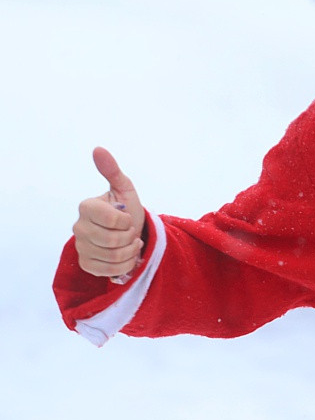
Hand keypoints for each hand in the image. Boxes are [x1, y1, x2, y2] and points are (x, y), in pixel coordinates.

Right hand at [73, 148, 145, 277]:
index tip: (127, 217)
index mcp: (86, 207)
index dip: (127, 220)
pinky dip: (125, 266)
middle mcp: (78, 227)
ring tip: (129, 243)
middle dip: (130, 237)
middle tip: (130, 232)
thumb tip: (98, 149)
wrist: (130, 232)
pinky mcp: (86, 264)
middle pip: (114, 240)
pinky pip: (110, 271)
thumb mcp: (125, 189)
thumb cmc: (127, 209)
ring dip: (130, 251)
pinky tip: (125, 256)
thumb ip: (112, 170)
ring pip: (114, 257)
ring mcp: (81, 247)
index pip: (113, 219)